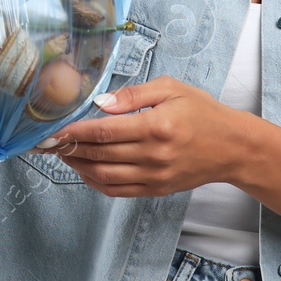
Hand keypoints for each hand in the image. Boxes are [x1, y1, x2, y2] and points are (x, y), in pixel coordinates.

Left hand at [41, 76, 255, 197]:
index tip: (53, 130)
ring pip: (103, 176)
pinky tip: (84, 170)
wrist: (232, 147)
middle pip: (99, 154)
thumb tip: (100, 104)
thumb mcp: (171, 89)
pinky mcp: (156, 190)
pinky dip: (95, 182)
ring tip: (63, 154)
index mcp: (156, 126)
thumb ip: (133, 95)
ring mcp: (155, 176)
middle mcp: (154, 155)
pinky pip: (117, 191)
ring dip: (77, 166)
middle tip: (48, 142)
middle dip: (69, 148)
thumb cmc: (202, 112)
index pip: (103, 131)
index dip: (74, 132)